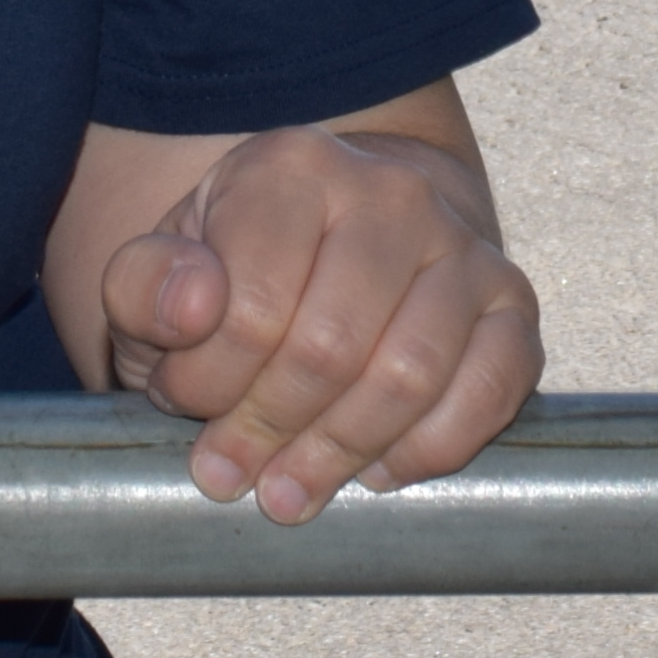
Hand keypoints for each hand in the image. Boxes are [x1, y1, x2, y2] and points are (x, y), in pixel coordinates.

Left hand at [97, 125, 541, 524]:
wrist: (346, 237)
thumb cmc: (242, 270)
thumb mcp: (165, 271)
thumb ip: (145, 285)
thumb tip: (192, 308)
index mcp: (293, 168)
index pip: (250, 306)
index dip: (207, 383)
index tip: (182, 408)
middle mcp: (390, 192)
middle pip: (331, 348)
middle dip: (270, 431)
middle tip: (229, 474)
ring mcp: (462, 245)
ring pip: (409, 374)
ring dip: (342, 452)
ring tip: (290, 490)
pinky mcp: (512, 303)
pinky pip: (490, 388)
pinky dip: (432, 448)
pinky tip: (377, 471)